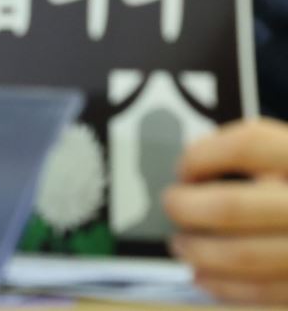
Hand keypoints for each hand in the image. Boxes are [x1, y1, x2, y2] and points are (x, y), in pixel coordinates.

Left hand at [165, 118, 287, 304]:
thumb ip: (263, 159)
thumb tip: (195, 174)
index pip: (251, 145)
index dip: (204, 155)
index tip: (185, 167)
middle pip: (233, 207)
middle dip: (187, 208)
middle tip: (172, 205)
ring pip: (245, 257)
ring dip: (200, 252)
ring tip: (182, 244)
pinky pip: (266, 293)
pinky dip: (226, 287)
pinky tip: (204, 277)